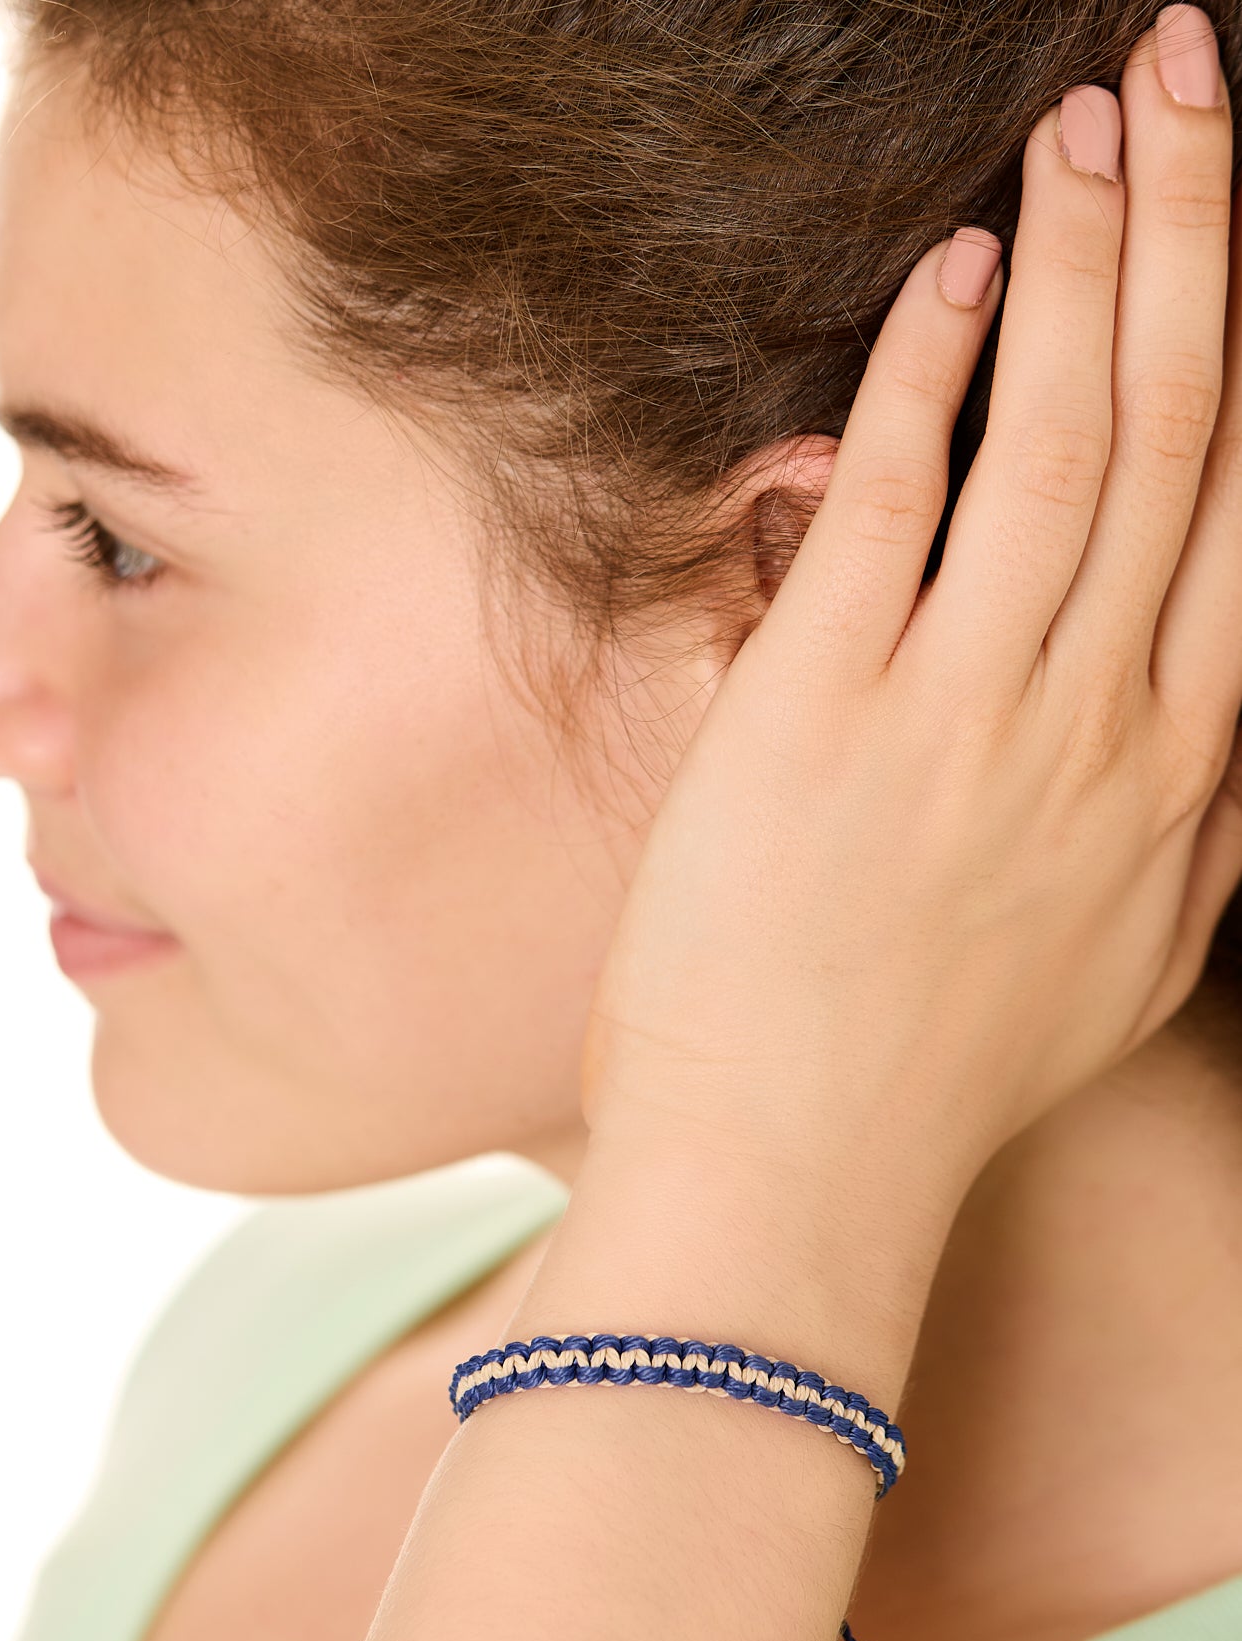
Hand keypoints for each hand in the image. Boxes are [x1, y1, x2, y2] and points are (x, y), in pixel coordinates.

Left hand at [581, 17, 1241, 1232]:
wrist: (797, 1176)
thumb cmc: (940, 1076)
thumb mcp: (1121, 965)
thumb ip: (1190, 836)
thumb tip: (1217, 726)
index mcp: (1178, 776)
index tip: (1238, 232)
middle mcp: (1101, 725)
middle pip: (1182, 434)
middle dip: (1199, 237)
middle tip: (1191, 73)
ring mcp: (968, 715)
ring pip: (1067, 443)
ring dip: (1087, 262)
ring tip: (1097, 115)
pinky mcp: (825, 716)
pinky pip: (897, 510)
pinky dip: (928, 381)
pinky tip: (957, 266)